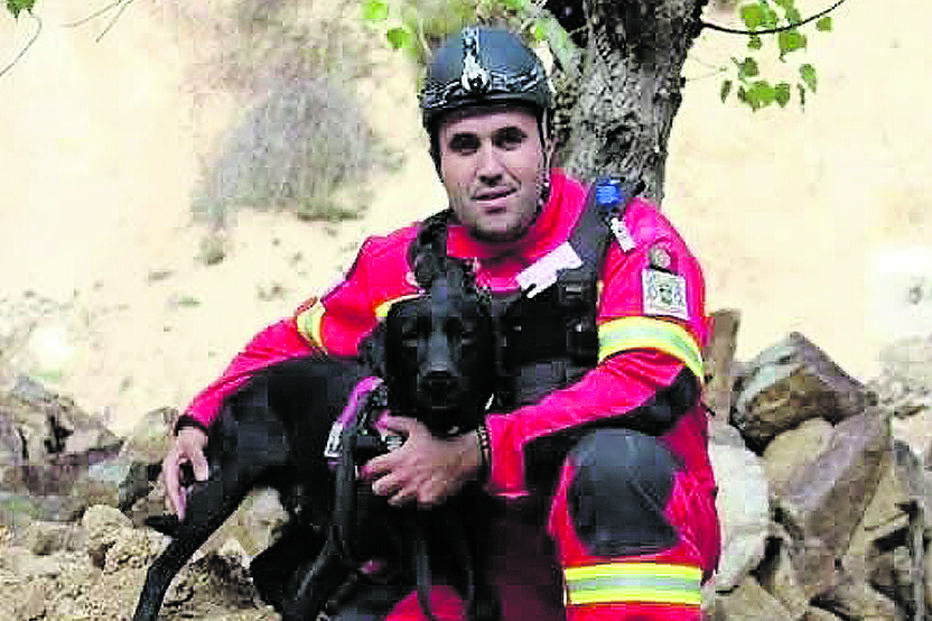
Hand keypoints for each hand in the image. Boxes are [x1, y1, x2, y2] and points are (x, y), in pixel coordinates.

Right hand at [161, 426, 208, 519]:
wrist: (194, 431)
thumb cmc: (192, 438)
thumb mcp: (195, 447)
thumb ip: (199, 462)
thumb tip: (202, 478)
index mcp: (169, 466)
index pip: (172, 488)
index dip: (176, 503)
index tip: (180, 515)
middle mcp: (170, 472)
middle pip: (173, 494)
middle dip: (179, 507)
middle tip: (187, 521)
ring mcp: (176, 475)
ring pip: (179, 493)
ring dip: (184, 503)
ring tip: (191, 515)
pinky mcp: (182, 476)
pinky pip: (185, 489)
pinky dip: (189, 496)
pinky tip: (195, 502)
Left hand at [361, 415, 479, 507]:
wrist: (460, 458)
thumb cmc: (439, 445)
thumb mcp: (416, 428)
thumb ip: (397, 423)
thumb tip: (383, 420)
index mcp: (398, 460)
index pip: (371, 468)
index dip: (369, 469)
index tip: (370, 469)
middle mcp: (403, 477)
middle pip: (378, 488)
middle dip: (379, 484)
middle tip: (384, 480)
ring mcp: (414, 490)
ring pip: (393, 500)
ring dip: (395, 494)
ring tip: (400, 487)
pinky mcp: (425, 499)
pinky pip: (414, 504)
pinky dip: (415, 499)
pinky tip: (417, 491)